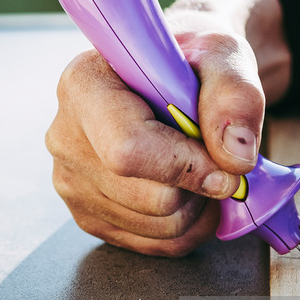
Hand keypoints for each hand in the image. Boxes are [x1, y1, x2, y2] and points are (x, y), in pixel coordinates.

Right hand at [46, 28, 264, 256]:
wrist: (171, 77)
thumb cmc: (191, 60)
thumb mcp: (222, 54)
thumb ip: (234, 94)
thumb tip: (234, 158)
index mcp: (83, 84)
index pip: (127, 150)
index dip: (187, 164)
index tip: (223, 158)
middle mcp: (65, 136)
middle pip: (150, 198)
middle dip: (199, 183)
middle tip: (209, 149)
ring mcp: (71, 181)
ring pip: (158, 227)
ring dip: (197, 204)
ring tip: (198, 163)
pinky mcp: (88, 214)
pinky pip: (154, 245)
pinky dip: (187, 225)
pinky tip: (188, 188)